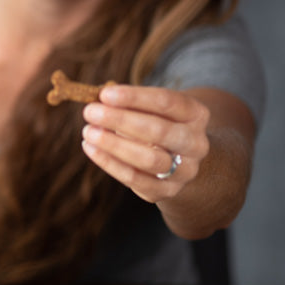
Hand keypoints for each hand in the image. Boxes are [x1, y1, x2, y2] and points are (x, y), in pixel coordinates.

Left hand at [80, 84, 210, 203]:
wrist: (178, 159)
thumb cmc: (156, 122)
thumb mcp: (149, 108)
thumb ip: (128, 103)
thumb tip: (100, 99)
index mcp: (196, 114)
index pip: (167, 102)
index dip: (135, 97)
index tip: (105, 94)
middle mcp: (195, 143)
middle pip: (160, 131)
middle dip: (121, 120)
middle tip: (90, 112)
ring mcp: (184, 170)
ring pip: (150, 159)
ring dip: (114, 145)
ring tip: (88, 132)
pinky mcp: (167, 190)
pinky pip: (136, 179)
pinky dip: (110, 164)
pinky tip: (91, 149)